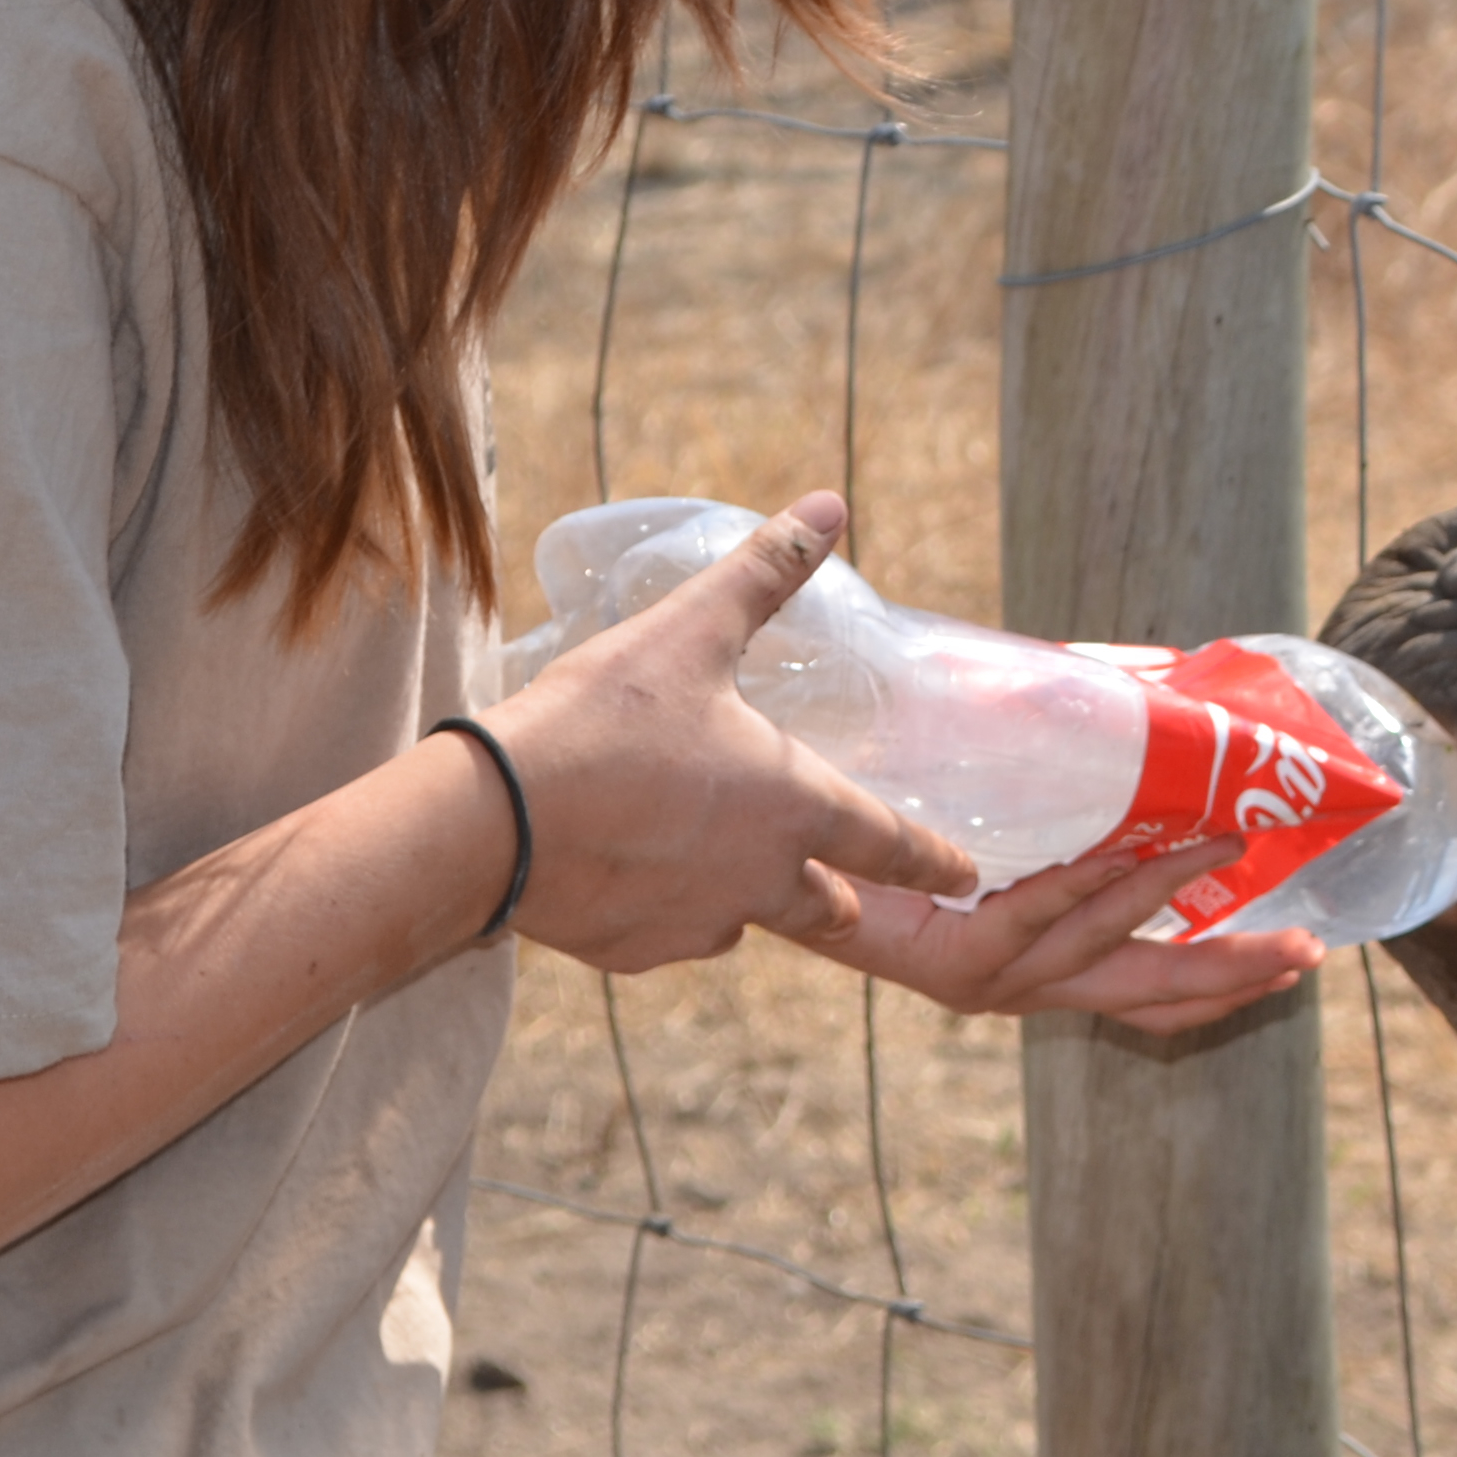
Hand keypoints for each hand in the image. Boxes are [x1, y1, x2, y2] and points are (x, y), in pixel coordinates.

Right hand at [476, 491, 977, 971]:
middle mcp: (761, 880)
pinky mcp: (635, 951)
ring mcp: (697, 925)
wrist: (490, 820)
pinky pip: (672, 937)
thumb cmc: (600, 721)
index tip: (966, 879)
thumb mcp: (690, 629)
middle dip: (835, 891)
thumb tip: (830, 505)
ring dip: (744, 896)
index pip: (890, 845)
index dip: (933, 861)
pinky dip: (668, 910)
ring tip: (709, 855)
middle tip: (838, 881)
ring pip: (745, 921)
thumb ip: (765, 570)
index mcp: (793, 805)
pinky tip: (634, 870)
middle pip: (828, 906)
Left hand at [806, 835, 1325, 1032]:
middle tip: (1307, 950)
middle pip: (1149, 992)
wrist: (778, 855)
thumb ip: (1049, 803)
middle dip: (1232, 971)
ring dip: (1173, 894)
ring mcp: (990, 980)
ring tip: (1230, 841)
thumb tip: (1129, 723)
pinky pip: (1041, 918)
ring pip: (1106, 946)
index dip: (1220, 983)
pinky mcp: (954, 959)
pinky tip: (1136, 853)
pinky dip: (1091, 885)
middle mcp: (1021, 986)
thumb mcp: (984, 827)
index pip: (1146, 993)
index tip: (1296, 958)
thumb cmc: (873, 838)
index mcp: (1035, 967)